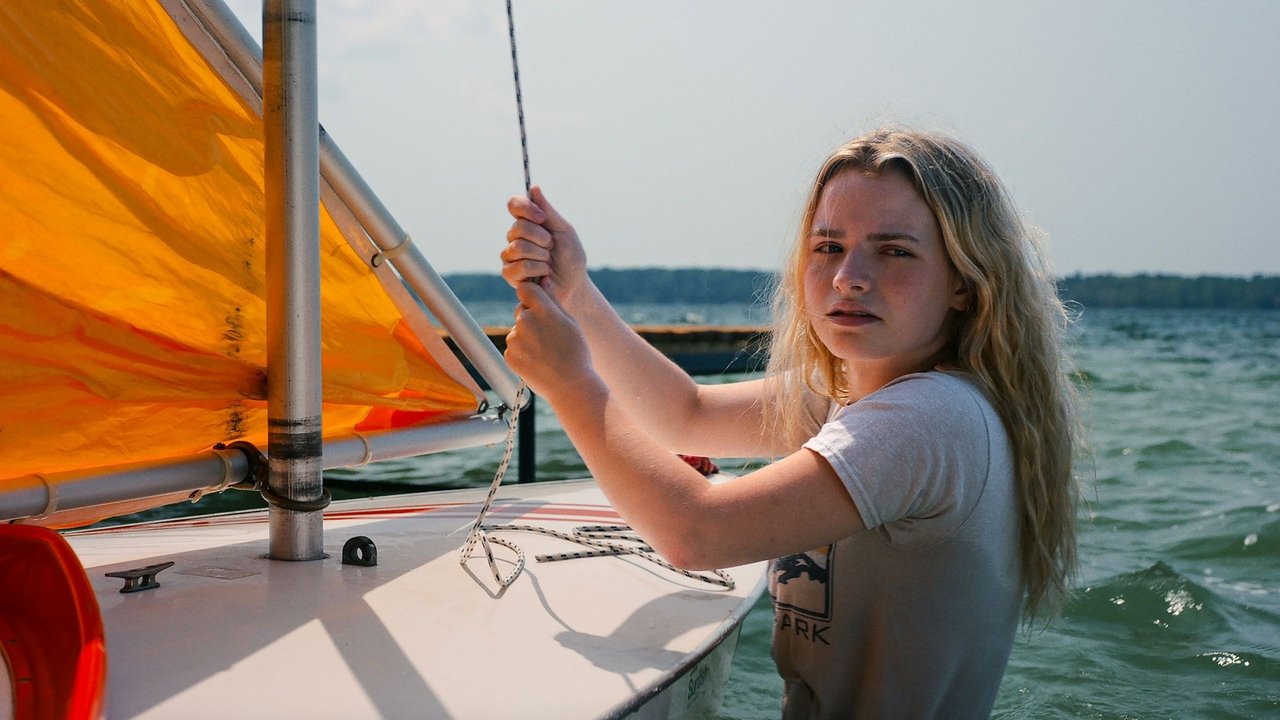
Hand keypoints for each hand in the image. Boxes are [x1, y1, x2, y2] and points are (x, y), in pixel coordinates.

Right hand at [501, 186, 587, 304]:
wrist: (574, 285)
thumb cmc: (571, 258)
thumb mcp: (564, 231)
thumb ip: (549, 211)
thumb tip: (533, 188)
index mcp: (528, 222)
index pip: (514, 205)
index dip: (525, 208)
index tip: (542, 217)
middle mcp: (516, 237)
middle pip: (517, 227)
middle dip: (541, 238)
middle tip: (552, 247)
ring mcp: (510, 256)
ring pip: (517, 247)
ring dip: (541, 256)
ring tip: (549, 263)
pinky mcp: (510, 275)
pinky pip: (518, 267)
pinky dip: (537, 271)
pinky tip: (544, 276)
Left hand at [504, 280, 596, 402]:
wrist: (570, 386)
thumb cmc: (575, 352)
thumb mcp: (569, 322)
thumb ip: (553, 299)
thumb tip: (543, 278)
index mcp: (542, 310)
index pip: (526, 289)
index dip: (533, 296)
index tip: (541, 306)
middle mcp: (524, 321)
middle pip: (522, 311)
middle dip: (532, 318)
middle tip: (550, 337)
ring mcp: (515, 339)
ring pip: (518, 330)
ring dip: (527, 337)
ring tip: (546, 352)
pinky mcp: (509, 355)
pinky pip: (514, 347)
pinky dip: (523, 353)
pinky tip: (538, 362)